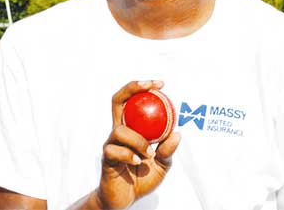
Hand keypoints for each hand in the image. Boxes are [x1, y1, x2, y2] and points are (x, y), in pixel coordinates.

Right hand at [95, 80, 180, 208]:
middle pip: (117, 101)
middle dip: (132, 88)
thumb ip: (169, 150)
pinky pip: (115, 151)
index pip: (133, 101)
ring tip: (149, 154)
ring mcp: (111, 144)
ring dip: (138, 141)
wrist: (126, 198)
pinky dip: (130, 156)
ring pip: (120, 130)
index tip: (161, 84)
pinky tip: (138, 163)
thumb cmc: (144, 177)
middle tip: (150, 87)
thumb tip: (177, 133)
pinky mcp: (106, 158)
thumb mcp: (163, 164)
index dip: (143, 88)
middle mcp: (119, 131)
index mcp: (133, 128)